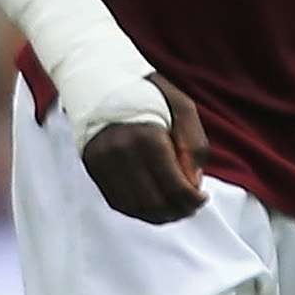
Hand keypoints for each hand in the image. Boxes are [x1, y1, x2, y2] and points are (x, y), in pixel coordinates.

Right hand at [81, 76, 206, 222]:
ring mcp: (102, 163)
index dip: (192, 200)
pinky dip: (138, 210)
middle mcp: (120, 154)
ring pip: (133, 207)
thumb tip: (194, 183)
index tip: (202, 199)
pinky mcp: (92, 167)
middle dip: (177, 211)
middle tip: (192, 208)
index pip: (173, 186)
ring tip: (176, 210)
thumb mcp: (183, 107)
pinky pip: (116, 201)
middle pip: (153, 202)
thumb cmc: (150, 93)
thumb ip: (194, 144)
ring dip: (158, 215)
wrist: (101, 79)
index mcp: (147, 138)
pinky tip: (154, 206)